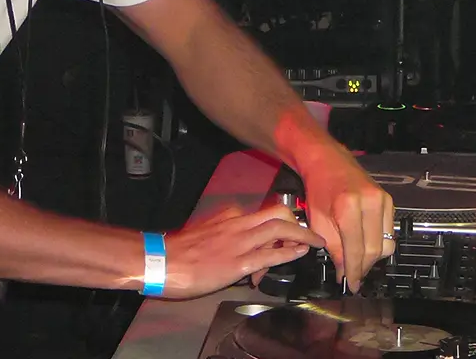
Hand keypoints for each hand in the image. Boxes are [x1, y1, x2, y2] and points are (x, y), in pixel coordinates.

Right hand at [162, 204, 323, 298]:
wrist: (161, 261)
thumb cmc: (180, 250)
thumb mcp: (208, 232)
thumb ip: (227, 234)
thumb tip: (244, 244)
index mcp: (230, 216)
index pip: (264, 213)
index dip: (281, 222)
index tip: (290, 232)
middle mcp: (238, 223)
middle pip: (277, 212)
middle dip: (298, 221)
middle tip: (310, 233)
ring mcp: (239, 242)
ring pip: (279, 229)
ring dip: (301, 235)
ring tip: (314, 242)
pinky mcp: (238, 262)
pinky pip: (270, 255)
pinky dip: (289, 253)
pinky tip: (300, 253)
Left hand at [299, 149, 394, 292]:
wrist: (327, 161)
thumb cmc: (318, 187)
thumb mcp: (318, 221)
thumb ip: (333, 248)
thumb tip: (345, 272)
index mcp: (348, 207)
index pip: (356, 250)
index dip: (354, 271)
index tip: (352, 284)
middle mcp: (370, 203)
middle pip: (374, 250)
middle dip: (363, 267)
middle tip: (353, 276)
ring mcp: (382, 200)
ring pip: (386, 244)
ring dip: (373, 258)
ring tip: (358, 261)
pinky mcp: (389, 200)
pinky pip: (389, 231)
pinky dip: (379, 243)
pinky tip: (366, 245)